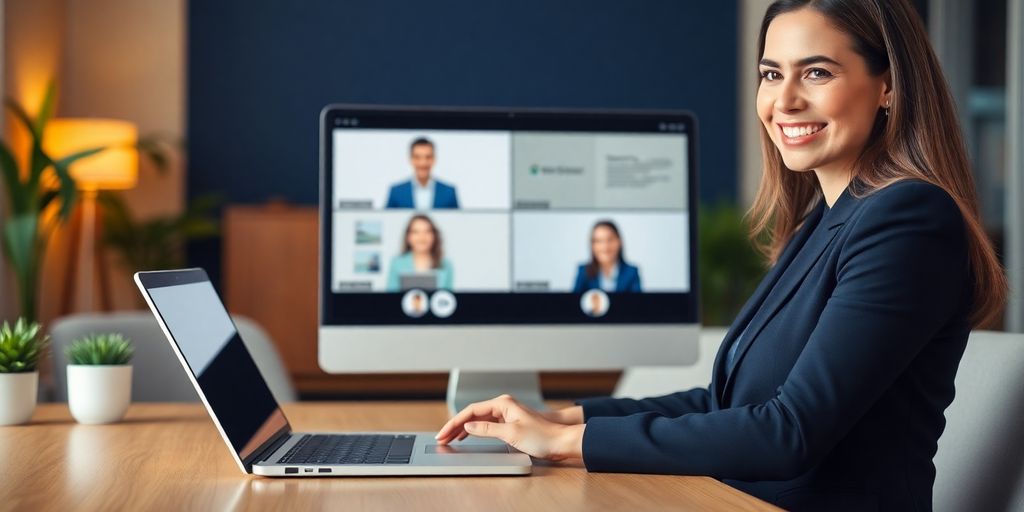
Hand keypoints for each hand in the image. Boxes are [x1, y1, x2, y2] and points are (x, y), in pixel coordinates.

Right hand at [435, 394, 584, 460]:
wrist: (560, 441)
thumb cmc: (541, 436)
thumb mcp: (510, 433)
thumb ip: (487, 429)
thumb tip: (468, 426)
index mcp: (502, 403)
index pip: (471, 411)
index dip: (454, 423)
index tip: (443, 433)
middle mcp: (503, 406)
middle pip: (473, 415)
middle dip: (455, 426)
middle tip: (442, 438)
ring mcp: (506, 414)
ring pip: (478, 420)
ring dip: (463, 429)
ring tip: (450, 439)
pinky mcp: (510, 423)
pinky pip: (486, 425)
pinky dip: (474, 431)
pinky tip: (467, 436)